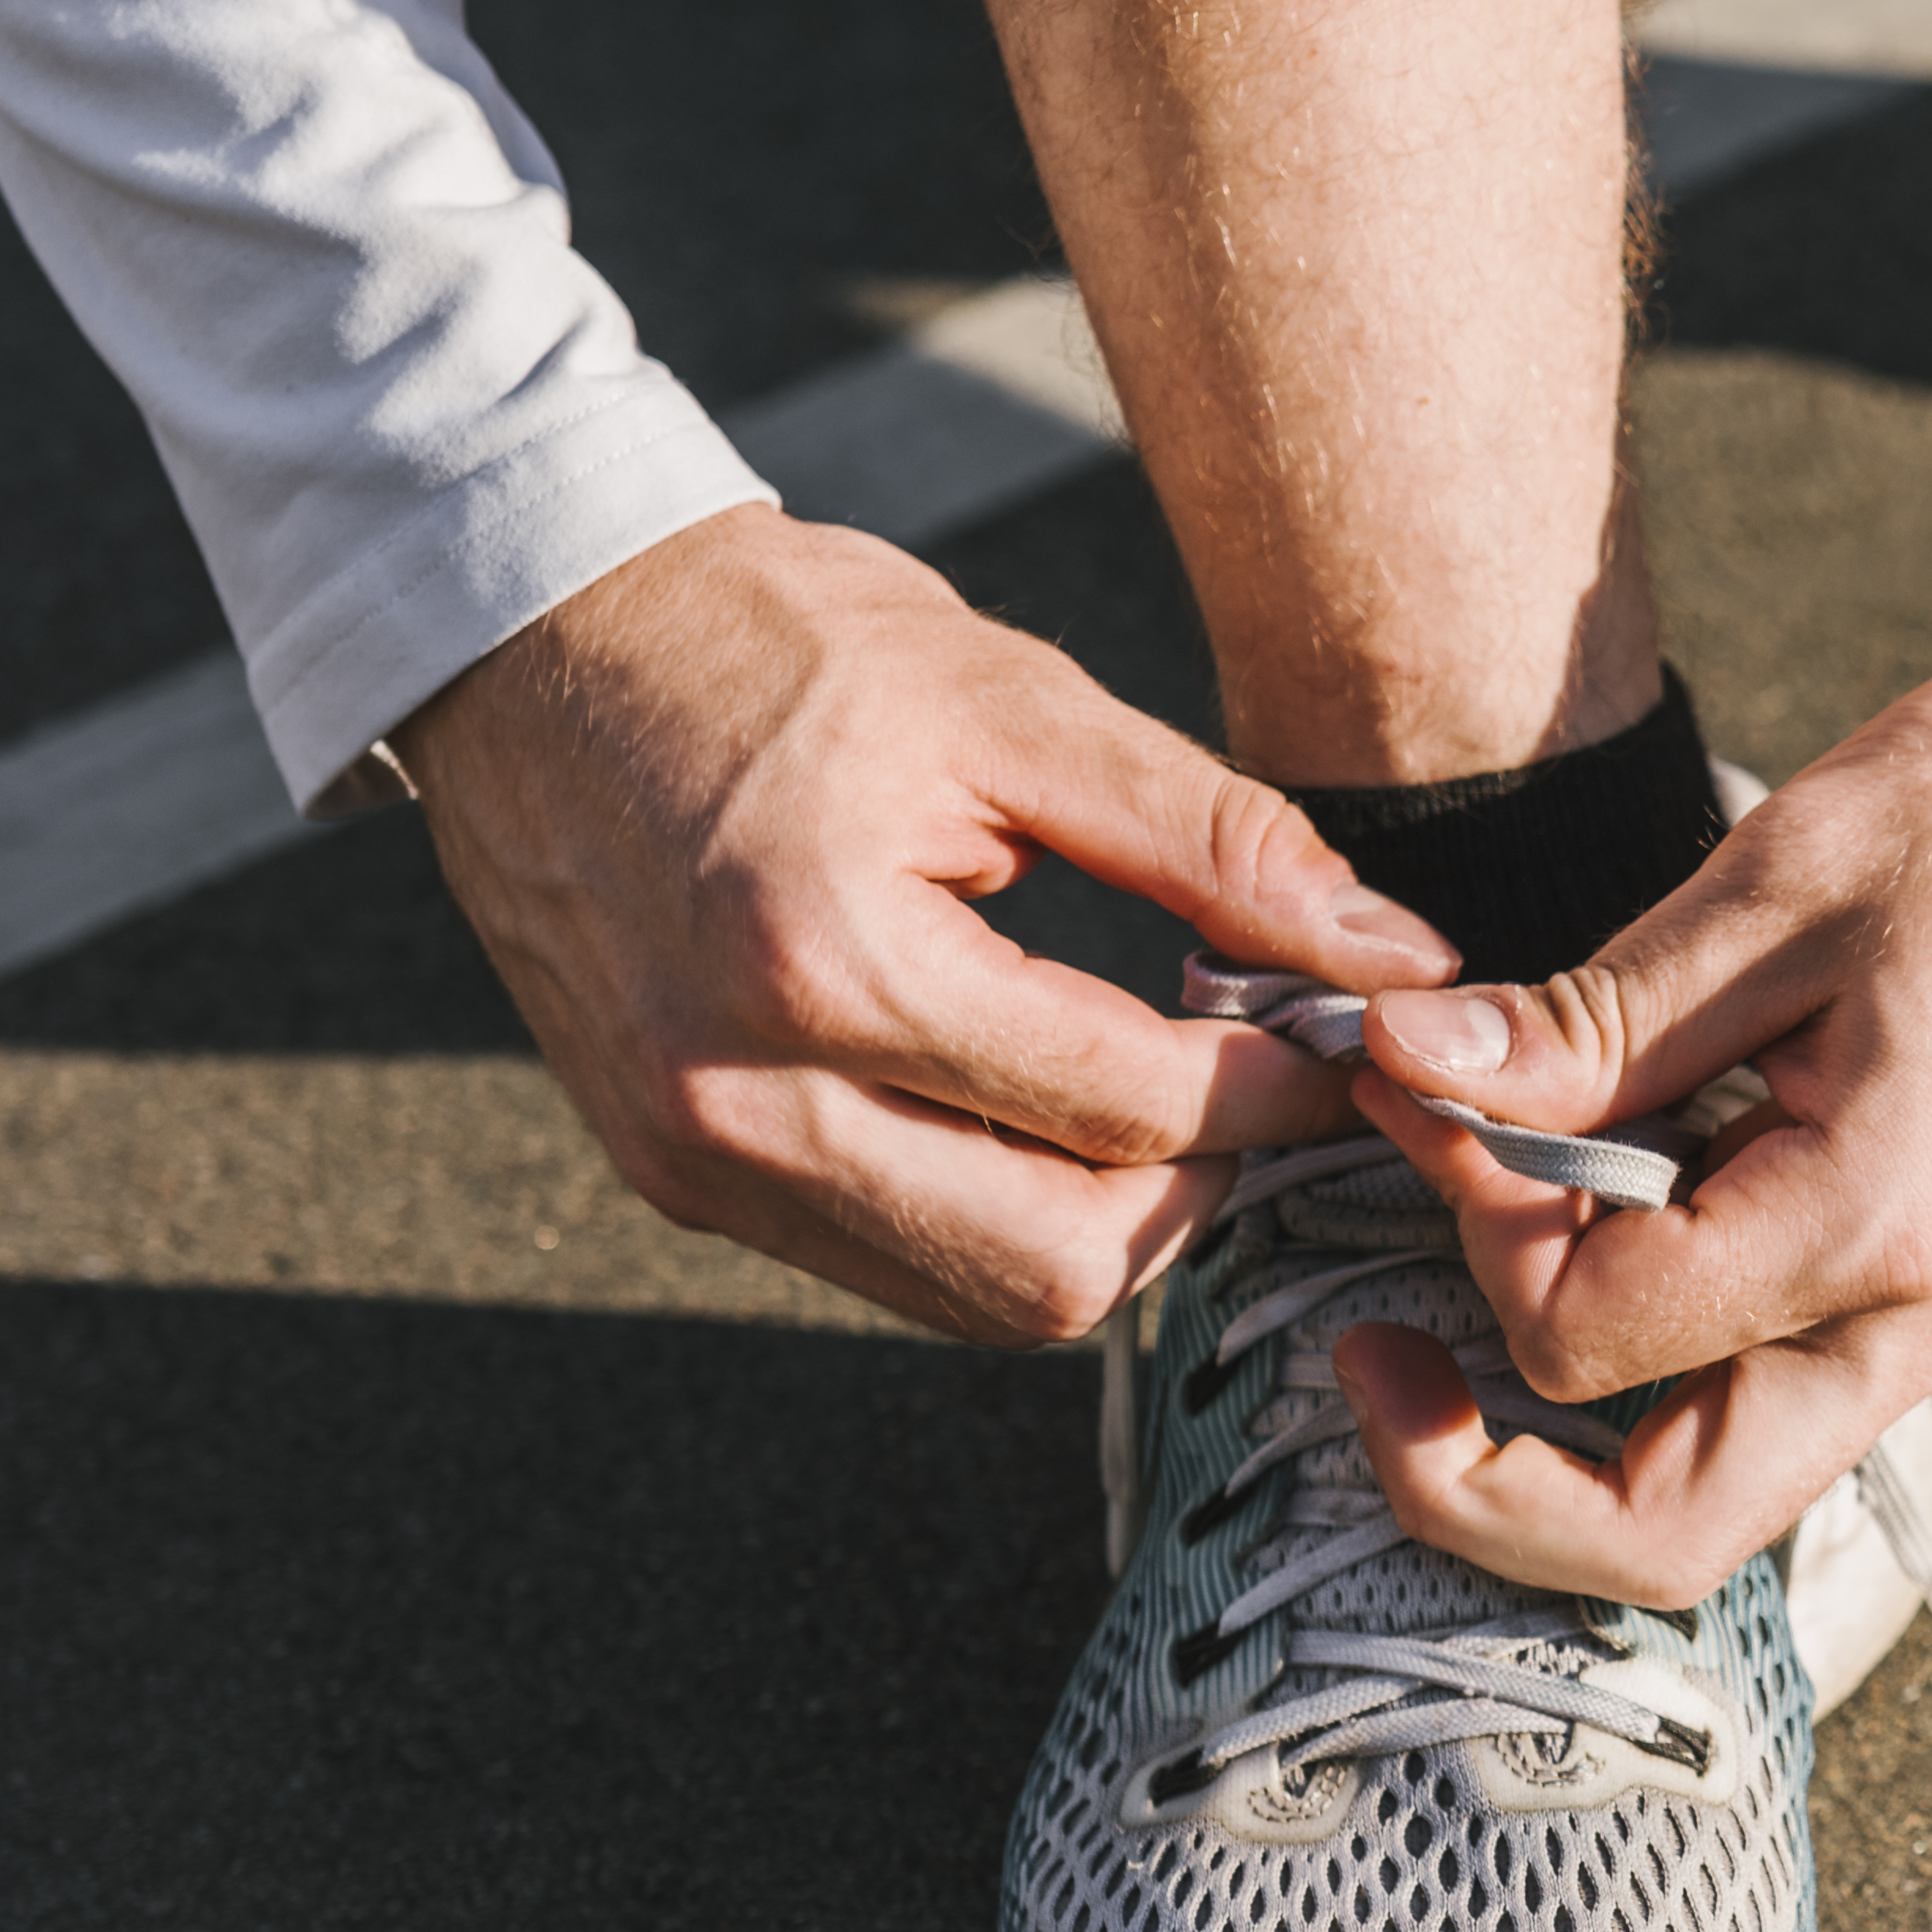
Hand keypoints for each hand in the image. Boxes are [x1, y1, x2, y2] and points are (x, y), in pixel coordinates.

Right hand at [404, 502, 1461, 1342]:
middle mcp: (739, 1097)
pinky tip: (1040, 1107)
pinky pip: (885, 1261)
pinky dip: (994, 1214)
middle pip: (1058, 1270)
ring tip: (1159, 1098)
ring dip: (1101, 1224)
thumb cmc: (772, 639)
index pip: (1130, 1111)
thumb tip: (1396, 957)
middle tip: (1255, 1091)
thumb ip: (1219, 843)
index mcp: (828, 962)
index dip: (1278, 1090)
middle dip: (1196, 1199)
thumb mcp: (1014, 701)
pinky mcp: (668, 1172)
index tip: (1346, 1038)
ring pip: (977, 1298)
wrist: (535, 634)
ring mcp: (691, 1156)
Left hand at [1318, 632, 1931, 1600]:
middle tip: (1372, 1356)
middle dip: (1482, 1486)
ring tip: (1466, 1285)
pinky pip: (1773, 1394)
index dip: (1470, 1227)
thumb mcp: (1784, 877)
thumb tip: (1411, 1068)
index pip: (1593, 1339)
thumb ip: (1593, 1018)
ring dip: (1563, 1437)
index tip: (1427, 1091)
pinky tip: (1600, 1222)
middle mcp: (1925, 1315)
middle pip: (1667, 1531)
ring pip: (1720, 1487)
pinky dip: (1652, 1359)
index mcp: (1882, 1220)